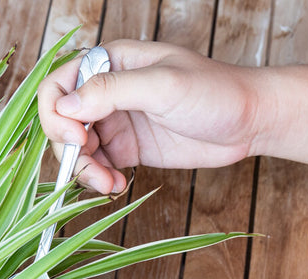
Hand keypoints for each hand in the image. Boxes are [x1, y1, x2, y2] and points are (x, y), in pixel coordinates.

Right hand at [37, 40, 261, 193]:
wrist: (250, 121)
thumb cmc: (214, 91)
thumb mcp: (162, 85)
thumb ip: (111, 91)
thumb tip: (65, 106)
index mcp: (111, 62)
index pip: (59, 83)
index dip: (56, 112)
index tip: (76, 136)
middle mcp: (109, 91)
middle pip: (62, 121)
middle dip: (69, 149)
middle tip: (93, 171)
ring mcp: (118, 122)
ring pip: (78, 149)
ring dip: (84, 171)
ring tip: (109, 186)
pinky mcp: (130, 149)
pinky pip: (99, 165)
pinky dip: (100, 180)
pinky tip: (118, 187)